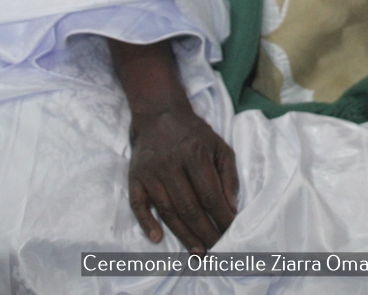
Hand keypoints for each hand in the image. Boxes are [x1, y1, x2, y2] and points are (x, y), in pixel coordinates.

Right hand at [128, 106, 238, 252]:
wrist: (160, 115)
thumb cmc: (194, 134)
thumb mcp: (219, 146)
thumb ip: (229, 176)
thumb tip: (231, 208)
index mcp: (195, 154)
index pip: (210, 195)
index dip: (222, 217)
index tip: (231, 232)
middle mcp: (171, 163)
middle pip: (189, 207)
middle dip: (205, 232)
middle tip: (217, 249)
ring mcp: (151, 172)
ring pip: (167, 210)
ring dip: (183, 235)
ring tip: (198, 252)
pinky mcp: (135, 177)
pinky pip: (138, 204)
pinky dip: (146, 222)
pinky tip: (157, 238)